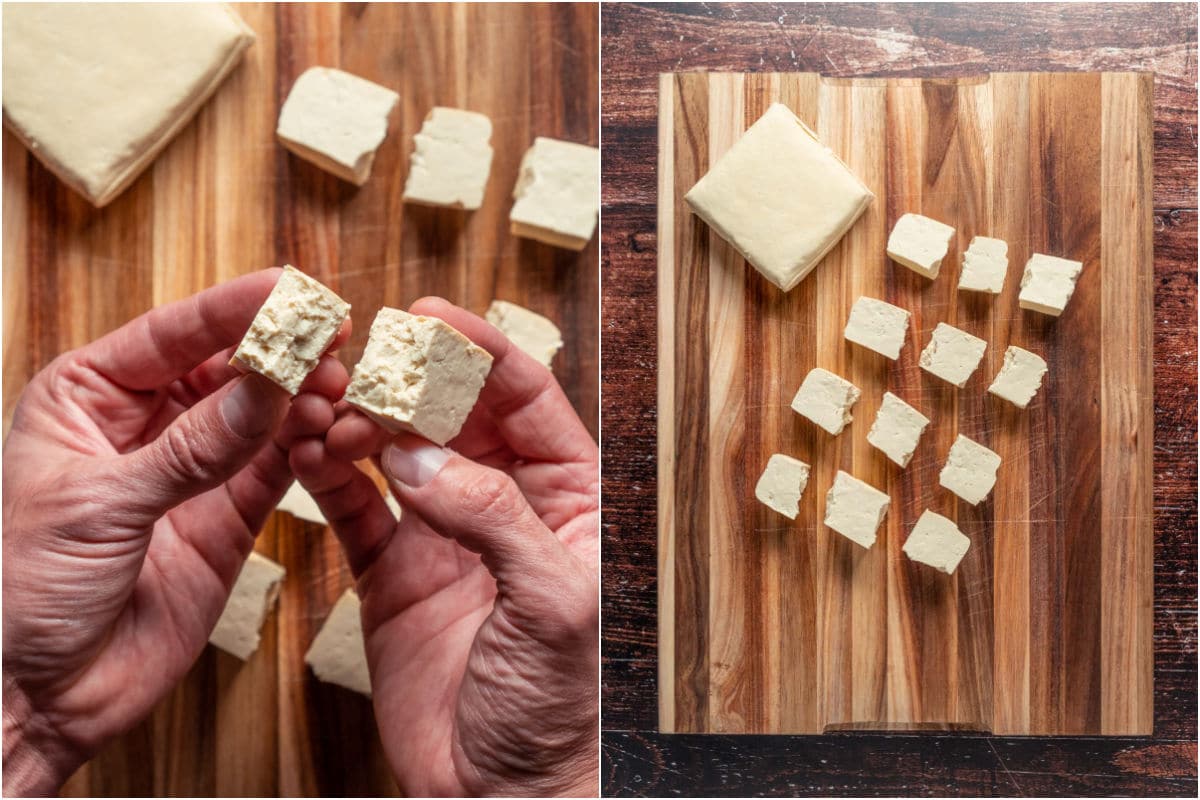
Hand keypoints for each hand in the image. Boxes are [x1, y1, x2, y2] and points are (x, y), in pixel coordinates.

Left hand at [2, 269, 348, 795]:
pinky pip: (277, 468)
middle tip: (335, 338)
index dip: (236, 308)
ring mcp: (192, 469)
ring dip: (303, 399)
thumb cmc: (23, 588)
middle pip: (228, 366)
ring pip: (262, 414)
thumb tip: (269, 389)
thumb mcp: (102, 504)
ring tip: (340, 390)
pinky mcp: (228, 517)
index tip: (292, 290)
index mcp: (88, 396)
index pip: (174, 334)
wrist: (38, 693)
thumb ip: (192, 448)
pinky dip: (307, 449)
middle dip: (281, 351)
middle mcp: (145, 423)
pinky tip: (330, 433)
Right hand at [290, 297, 597, 795]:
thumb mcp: (554, 603)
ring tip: (324, 404)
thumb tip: (422, 456)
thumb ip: (495, 519)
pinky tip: (305, 451)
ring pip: (399, 452)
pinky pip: (356, 509)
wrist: (503, 792)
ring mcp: (446, 535)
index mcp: (568, 499)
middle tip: (361, 355)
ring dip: (361, 422)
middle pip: (455, 413)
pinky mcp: (395, 574)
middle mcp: (507, 505)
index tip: (431, 316)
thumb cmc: (562, 708)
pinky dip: (329, 477)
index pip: (528, 400)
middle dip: (409, 379)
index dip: (483, 351)